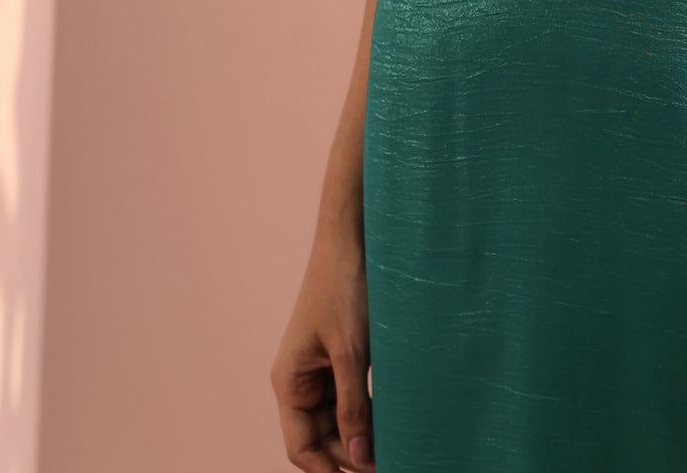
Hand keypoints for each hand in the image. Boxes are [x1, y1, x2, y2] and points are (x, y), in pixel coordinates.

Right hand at [270, 229, 375, 470]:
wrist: (353, 236)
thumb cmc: (344, 287)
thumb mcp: (350, 351)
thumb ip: (352, 406)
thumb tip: (358, 458)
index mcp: (289, 383)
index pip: (301, 449)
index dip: (331, 469)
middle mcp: (301, 381)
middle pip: (321, 439)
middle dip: (351, 454)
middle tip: (392, 461)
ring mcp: (321, 368)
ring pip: (339, 419)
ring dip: (363, 434)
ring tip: (397, 446)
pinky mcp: (342, 354)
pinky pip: (351, 396)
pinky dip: (370, 410)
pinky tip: (394, 418)